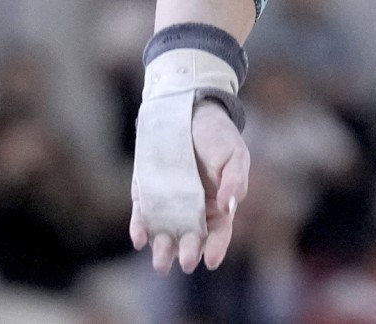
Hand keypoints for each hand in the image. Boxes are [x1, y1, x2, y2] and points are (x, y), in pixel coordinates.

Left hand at [131, 101, 250, 272]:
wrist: (189, 111)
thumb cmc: (218, 136)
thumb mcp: (235, 154)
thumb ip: (235, 180)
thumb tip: (228, 207)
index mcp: (218, 207)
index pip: (218, 233)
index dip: (216, 248)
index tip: (210, 260)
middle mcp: (193, 211)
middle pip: (191, 239)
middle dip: (188, 251)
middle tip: (186, 261)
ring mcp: (168, 205)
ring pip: (165, 234)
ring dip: (162, 249)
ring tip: (161, 263)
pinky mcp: (147, 195)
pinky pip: (142, 216)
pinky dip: (140, 228)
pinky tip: (140, 238)